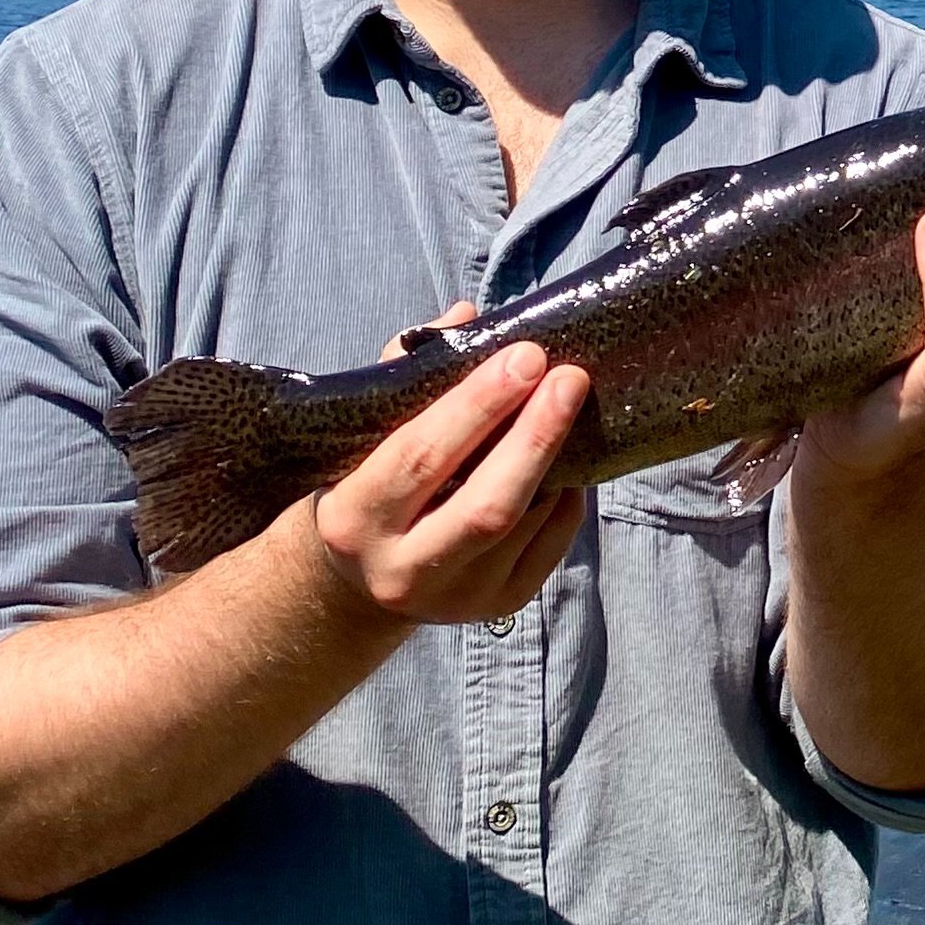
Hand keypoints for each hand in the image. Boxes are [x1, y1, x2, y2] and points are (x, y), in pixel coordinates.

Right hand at [298, 302, 588, 623]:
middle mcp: (401, 571)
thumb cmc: (368, 483)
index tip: (525, 355)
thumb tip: (468, 316)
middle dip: (536, 435)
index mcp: (353, 519)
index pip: (423, 456)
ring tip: (570, 404)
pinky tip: (568, 460)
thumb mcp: (366, 434)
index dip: (478, 405)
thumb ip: (410, 372)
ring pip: (526, 523)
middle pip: (488, 506)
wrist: (359, 582)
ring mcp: (455, 599)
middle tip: (570, 376)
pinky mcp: (499, 608)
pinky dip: (567, 495)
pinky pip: (551, 544)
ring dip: (556, 459)